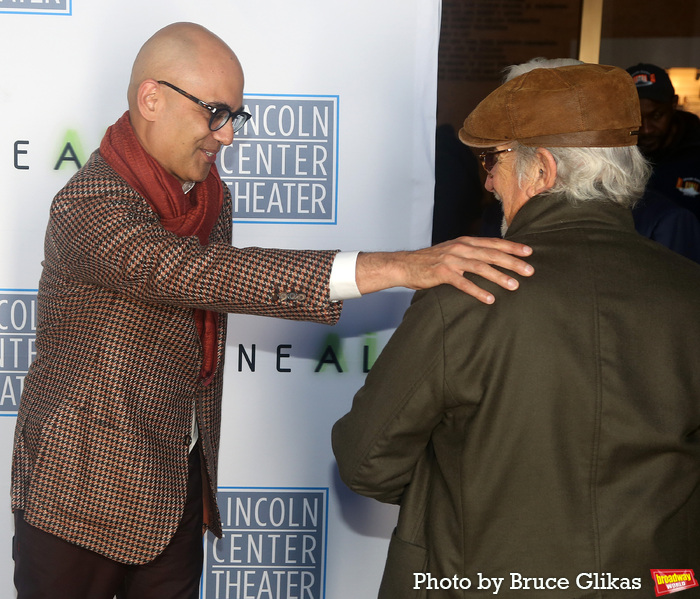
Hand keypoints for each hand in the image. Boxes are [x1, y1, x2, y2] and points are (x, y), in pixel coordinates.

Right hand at [355, 237, 533, 303]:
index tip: (529, 252)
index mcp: (465, 242)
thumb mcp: (453, 251)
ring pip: (481, 267)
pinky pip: (463, 283)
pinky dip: (478, 291)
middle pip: (492, 254)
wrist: (405, 265)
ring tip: (514, 286)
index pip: (494, 243)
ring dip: (499, 277)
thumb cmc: (431, 261)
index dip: (512, 247)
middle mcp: (461, 248)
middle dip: (513, 262)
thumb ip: (470, 253)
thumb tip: (491, 258)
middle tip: (530, 271)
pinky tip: (489, 299)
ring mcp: (452, 260)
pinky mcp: (442, 273)